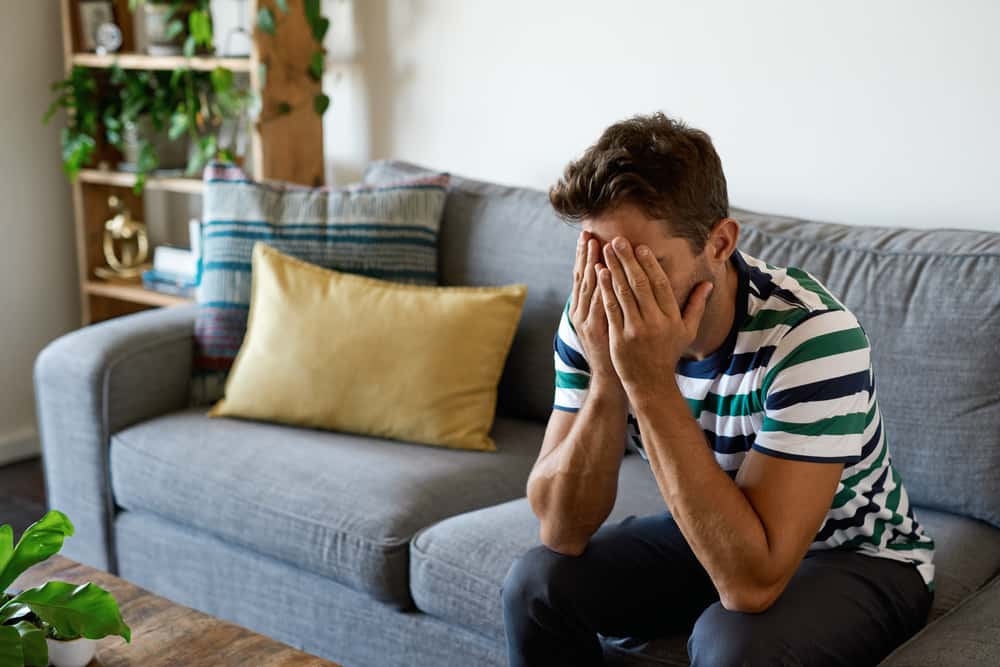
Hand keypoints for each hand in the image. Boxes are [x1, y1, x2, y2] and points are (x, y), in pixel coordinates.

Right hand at [569, 231, 623, 394]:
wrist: (610, 376)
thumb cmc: (612, 347)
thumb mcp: (605, 322)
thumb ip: (606, 301)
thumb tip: (611, 278)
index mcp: (584, 307)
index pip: (584, 275)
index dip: (585, 255)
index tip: (589, 234)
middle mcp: (581, 311)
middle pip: (582, 277)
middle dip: (585, 254)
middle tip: (588, 232)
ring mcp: (586, 320)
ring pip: (588, 287)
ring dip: (591, 264)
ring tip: (594, 244)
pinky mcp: (595, 329)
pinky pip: (597, 303)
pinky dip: (599, 287)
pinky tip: (601, 272)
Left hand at [597, 237, 713, 393]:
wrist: (650, 383)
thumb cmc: (668, 354)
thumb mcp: (687, 332)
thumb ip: (696, 306)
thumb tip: (708, 284)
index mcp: (671, 318)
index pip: (660, 284)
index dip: (650, 264)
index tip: (640, 247)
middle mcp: (654, 322)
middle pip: (640, 284)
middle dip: (627, 260)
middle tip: (617, 240)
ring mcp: (635, 330)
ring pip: (623, 293)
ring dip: (614, 269)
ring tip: (605, 250)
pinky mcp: (619, 338)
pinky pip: (611, 309)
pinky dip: (604, 290)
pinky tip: (599, 273)